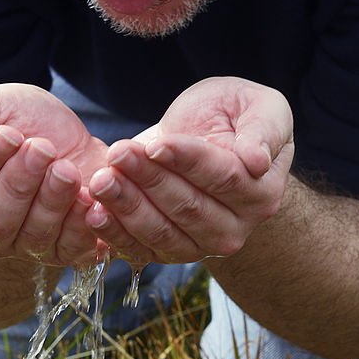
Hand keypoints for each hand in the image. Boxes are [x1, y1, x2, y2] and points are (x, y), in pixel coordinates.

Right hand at [0, 84, 107, 265]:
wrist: (70, 136)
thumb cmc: (19, 121)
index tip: (8, 133)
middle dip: (19, 183)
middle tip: (42, 148)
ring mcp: (24, 243)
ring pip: (32, 236)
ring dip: (51, 201)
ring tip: (67, 169)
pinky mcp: (62, 250)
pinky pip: (69, 250)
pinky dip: (80, 226)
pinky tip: (88, 199)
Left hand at [83, 77, 294, 262]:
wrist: (214, 140)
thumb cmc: (237, 116)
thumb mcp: (262, 107)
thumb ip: (265, 130)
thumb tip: (257, 161)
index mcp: (261, 192)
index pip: (224, 178)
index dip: (187, 161)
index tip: (156, 144)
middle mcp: (235, 228)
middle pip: (189, 208)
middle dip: (150, 180)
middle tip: (118, 153)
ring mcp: (202, 245)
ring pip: (162, 231)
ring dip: (127, 206)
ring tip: (102, 179)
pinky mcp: (169, 252)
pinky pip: (141, 249)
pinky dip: (115, 235)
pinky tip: (94, 213)